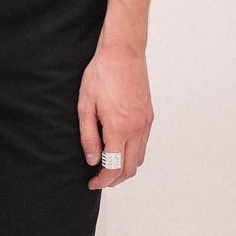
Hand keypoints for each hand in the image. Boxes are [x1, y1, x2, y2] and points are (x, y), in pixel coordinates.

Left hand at [77, 36, 152, 189]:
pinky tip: (119, 147)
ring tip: (108, 165)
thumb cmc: (102, 74)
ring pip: (139, 158)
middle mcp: (137, 129)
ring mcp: (146, 123)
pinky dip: (132, 153)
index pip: (113, 167)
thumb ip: (88, 136)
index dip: (102, 180)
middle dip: (114, 179)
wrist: (123, 53)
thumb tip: (92, 160)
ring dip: (125, 167)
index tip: (92, 183)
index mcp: (119, 128)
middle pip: (130, 168)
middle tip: (99, 178)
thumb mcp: (85, 104)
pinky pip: (144, 144)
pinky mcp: (149, 116)